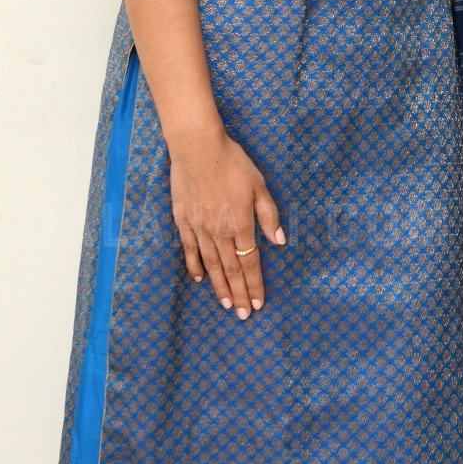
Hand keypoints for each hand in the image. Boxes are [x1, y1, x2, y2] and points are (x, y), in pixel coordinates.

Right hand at [169, 128, 284, 318]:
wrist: (197, 147)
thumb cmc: (233, 162)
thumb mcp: (260, 185)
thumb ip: (269, 216)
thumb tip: (279, 242)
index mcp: (241, 223)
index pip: (250, 262)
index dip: (255, 285)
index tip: (258, 304)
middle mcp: (220, 231)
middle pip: (231, 270)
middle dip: (238, 294)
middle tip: (242, 316)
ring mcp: (199, 228)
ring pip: (210, 265)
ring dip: (219, 287)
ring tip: (225, 305)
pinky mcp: (183, 220)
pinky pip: (190, 250)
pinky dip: (194, 267)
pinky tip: (199, 280)